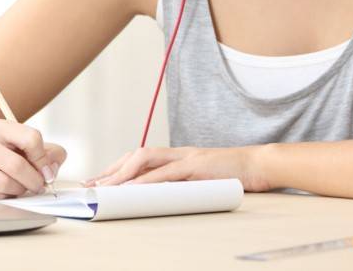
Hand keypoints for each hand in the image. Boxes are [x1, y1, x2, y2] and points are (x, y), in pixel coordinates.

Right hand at [0, 119, 66, 197]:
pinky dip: (5, 196)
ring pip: (4, 184)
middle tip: (39, 185)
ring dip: (20, 190)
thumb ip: (48, 153)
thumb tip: (52, 169)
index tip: (47, 170)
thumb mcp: (23, 143)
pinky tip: (5, 189)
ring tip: (21, 187)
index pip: (31, 138)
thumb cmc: (1, 152)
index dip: (44, 159)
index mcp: (0, 128)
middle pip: (17, 165)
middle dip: (34, 180)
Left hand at [85, 145, 269, 191]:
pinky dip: (147, 181)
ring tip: (106, 188)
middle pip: (135, 156)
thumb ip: (182, 185)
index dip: (116, 169)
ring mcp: (186, 157)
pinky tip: (133, 190)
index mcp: (176, 157)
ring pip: (145, 160)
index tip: (98, 182)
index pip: (139, 158)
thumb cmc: (233, 175)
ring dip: (123, 174)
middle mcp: (177, 153)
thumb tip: (161, 199)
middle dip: (111, 171)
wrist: (260, 164)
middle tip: (92, 186)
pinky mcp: (196, 166)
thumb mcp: (202, 181)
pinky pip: (166, 173)